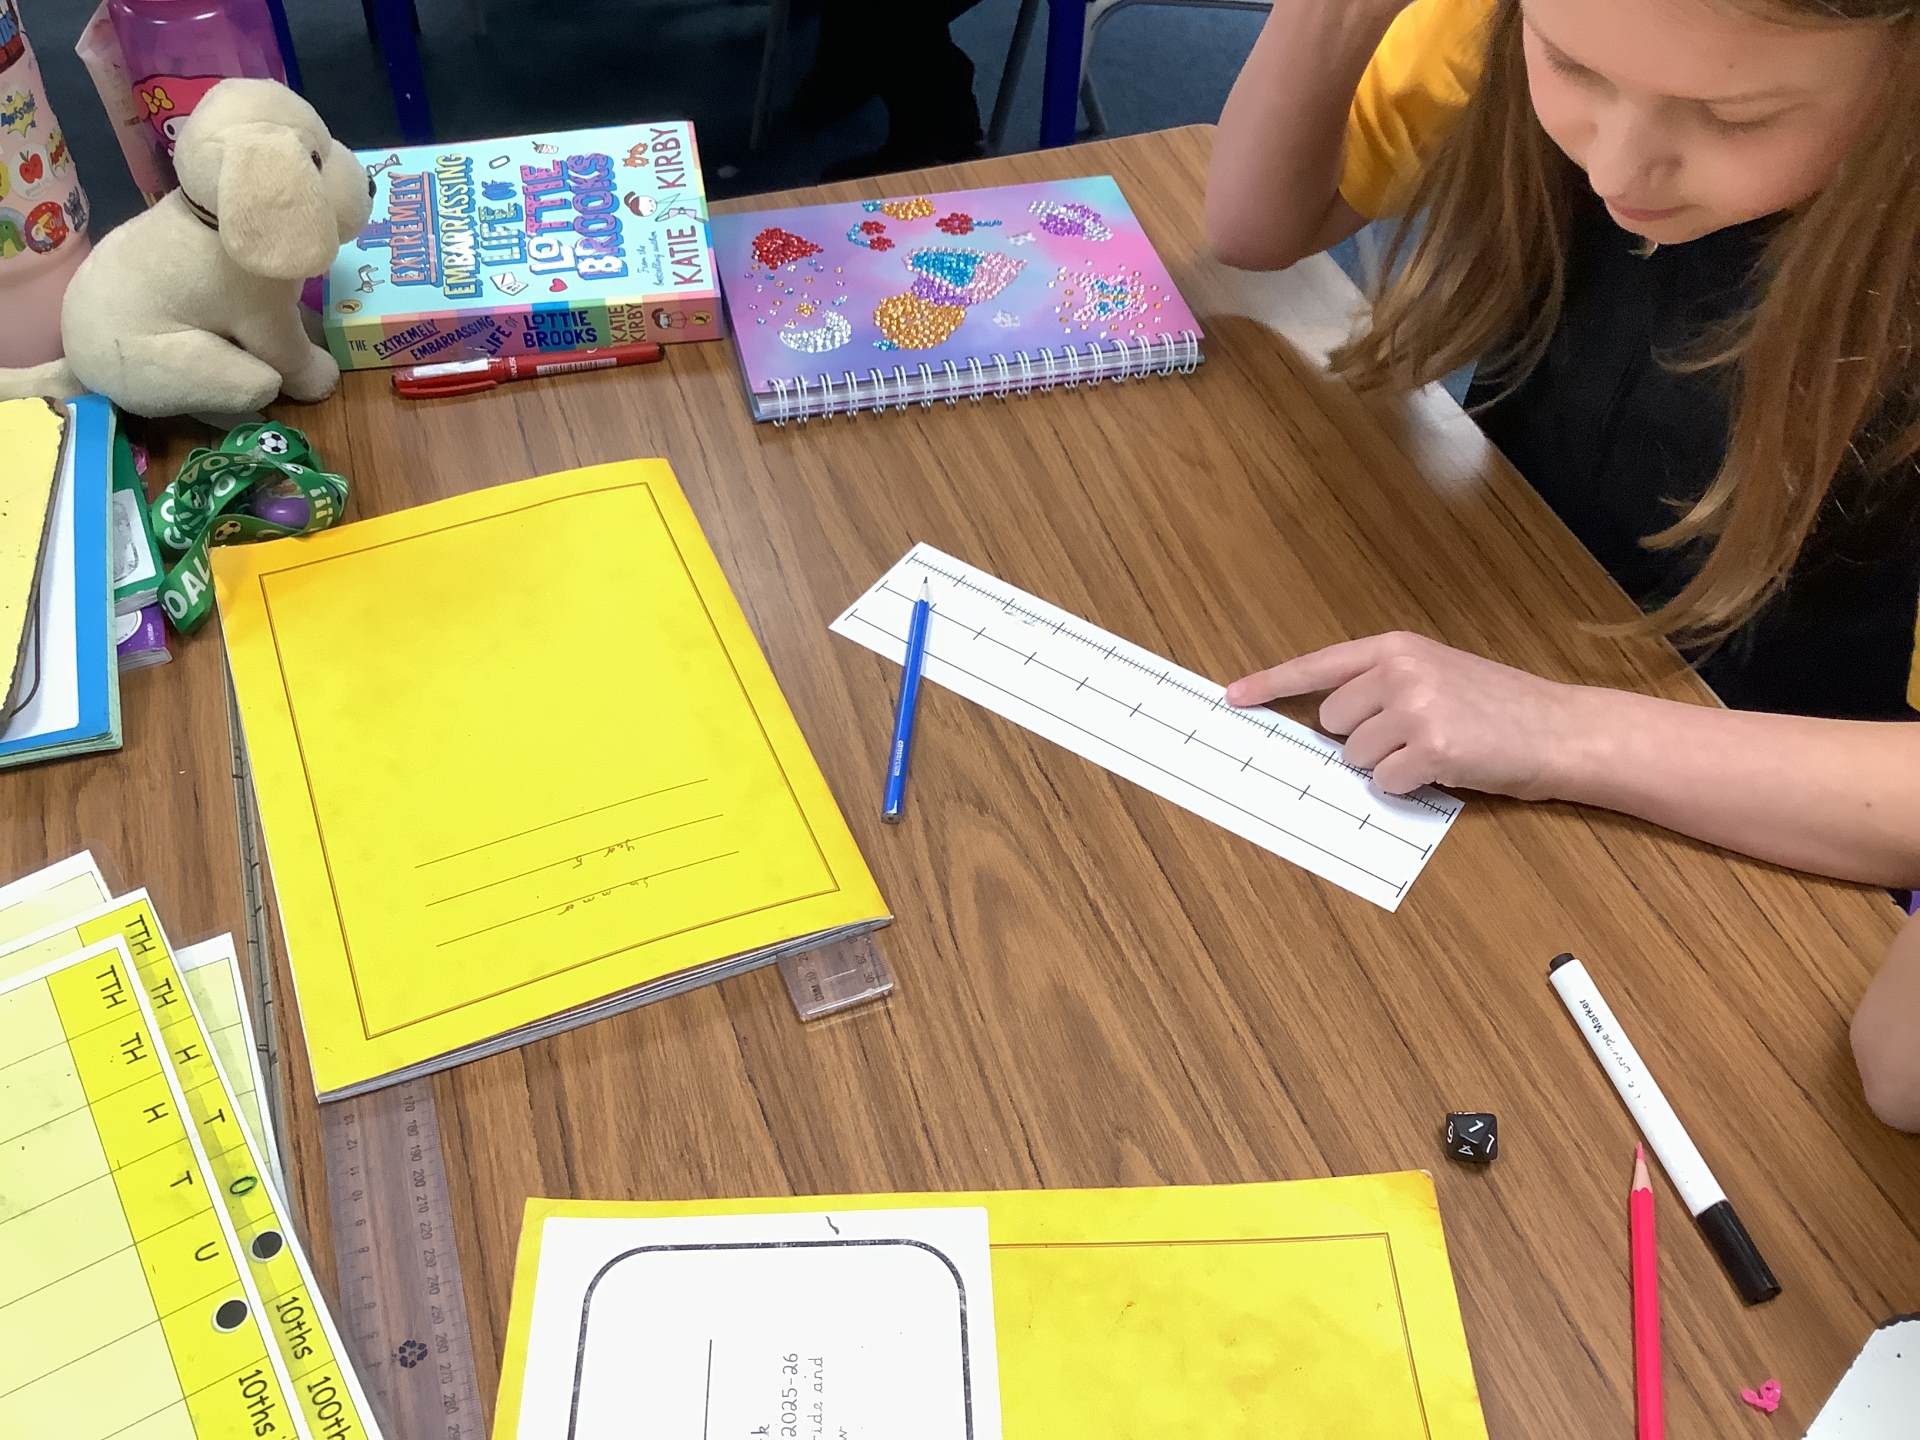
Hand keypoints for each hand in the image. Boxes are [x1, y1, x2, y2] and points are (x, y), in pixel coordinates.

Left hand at [1226, 632, 1586, 798]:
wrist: (1558, 729)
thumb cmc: (1497, 706)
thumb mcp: (1436, 672)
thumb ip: (1382, 684)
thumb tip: (1326, 721)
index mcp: (1397, 648)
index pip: (1318, 666)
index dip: (1270, 684)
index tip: (1233, 697)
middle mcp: (1400, 670)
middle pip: (1333, 722)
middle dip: (1362, 739)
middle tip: (1414, 735)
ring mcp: (1414, 708)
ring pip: (1355, 758)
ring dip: (1387, 765)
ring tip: (1436, 749)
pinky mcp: (1429, 749)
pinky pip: (1384, 783)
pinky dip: (1407, 787)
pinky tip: (1444, 768)